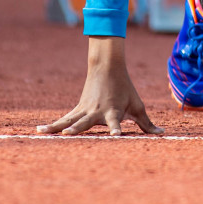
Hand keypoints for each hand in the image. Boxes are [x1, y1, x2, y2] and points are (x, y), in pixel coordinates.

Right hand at [37, 37, 162, 135]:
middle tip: (67, 135)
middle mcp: (97, 111)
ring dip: (56, 127)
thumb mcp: (137, 105)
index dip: (115, 129)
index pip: (115, 122)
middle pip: (85, 122)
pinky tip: (39, 131)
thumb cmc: (125, 89)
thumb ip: (147, 123)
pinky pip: (64, 119)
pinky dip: (53, 125)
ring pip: (69, 120)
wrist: (107, 67)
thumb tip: (163, 134)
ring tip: (42, 133)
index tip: (115, 136)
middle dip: (77, 129)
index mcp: (113, 111)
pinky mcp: (78, 109)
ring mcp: (85, 110)